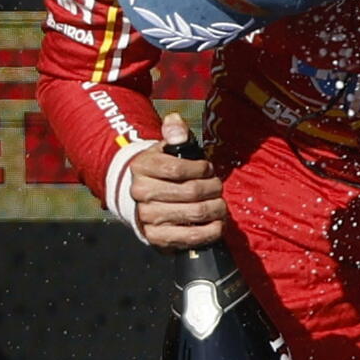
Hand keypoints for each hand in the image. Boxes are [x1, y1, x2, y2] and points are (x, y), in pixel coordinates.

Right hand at [129, 113, 227, 249]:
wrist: (146, 201)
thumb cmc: (165, 172)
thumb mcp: (168, 149)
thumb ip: (175, 133)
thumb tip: (175, 120)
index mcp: (141, 167)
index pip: (179, 169)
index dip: (202, 169)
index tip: (208, 170)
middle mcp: (140, 193)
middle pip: (192, 192)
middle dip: (214, 189)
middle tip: (218, 188)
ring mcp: (147, 218)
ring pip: (195, 213)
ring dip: (216, 209)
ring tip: (220, 205)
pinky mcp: (157, 238)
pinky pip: (191, 237)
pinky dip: (211, 231)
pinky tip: (217, 224)